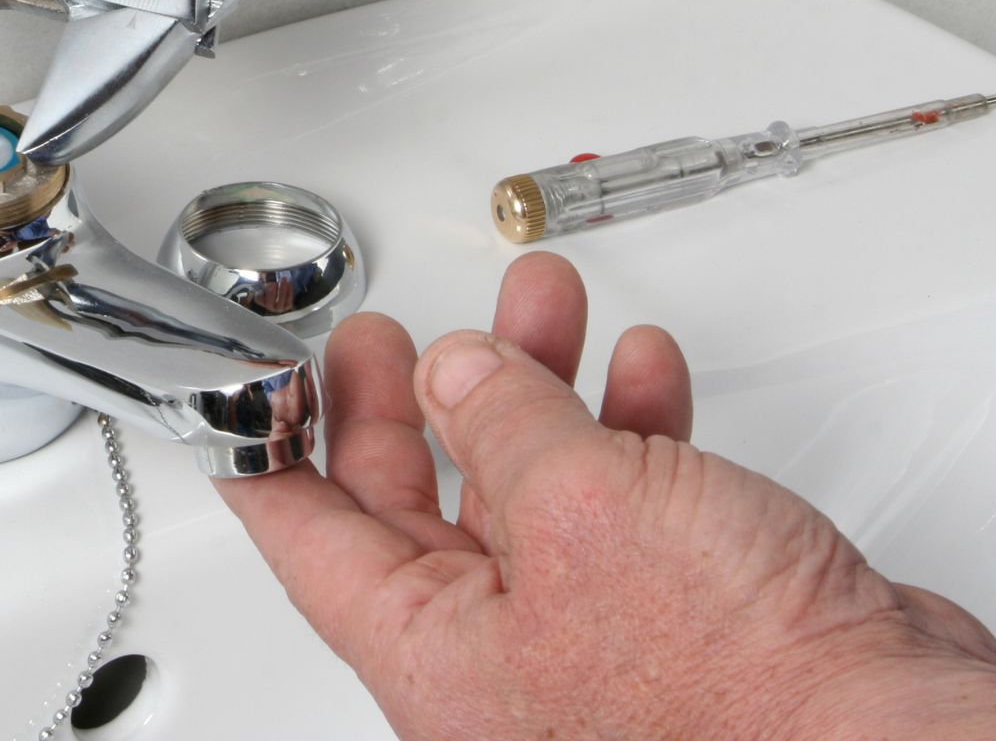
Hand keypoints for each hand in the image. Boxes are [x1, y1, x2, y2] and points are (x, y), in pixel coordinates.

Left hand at [219, 253, 995, 738]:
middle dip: (413, 395)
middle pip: (412, 502)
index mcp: (431, 653)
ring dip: (533, 383)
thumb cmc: (740, 693)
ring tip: (537, 302)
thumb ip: (498, 423)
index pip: (305, 537)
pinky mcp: (671, 612)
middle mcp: (497, 654)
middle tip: (390, 333)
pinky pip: (618, 502)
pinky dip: (622, 425)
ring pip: (526, 485)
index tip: (254, 389)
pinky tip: (637, 369)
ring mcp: (585, 633)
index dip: (271, 449)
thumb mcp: (577, 511)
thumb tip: (454, 373)